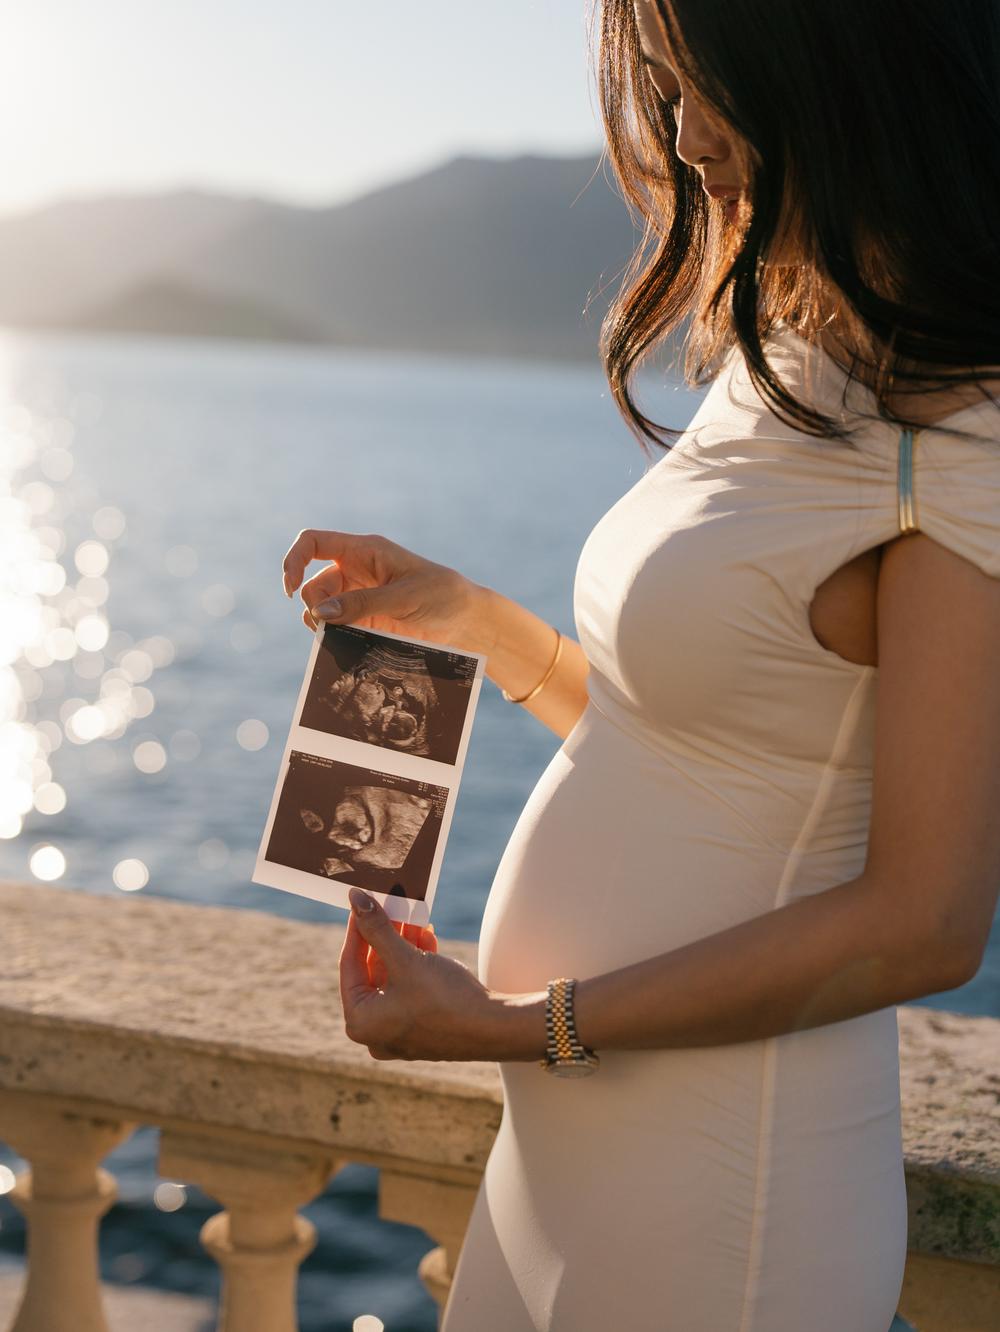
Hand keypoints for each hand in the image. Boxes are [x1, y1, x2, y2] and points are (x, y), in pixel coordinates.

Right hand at [282, 528, 495, 653]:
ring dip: (322, 625)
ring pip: (320, 610)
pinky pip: (337, 629)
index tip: (289, 588)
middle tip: (328, 627)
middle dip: (313, 605)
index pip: (313, 542)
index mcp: (364, 551)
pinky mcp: (365, 622)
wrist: (468, 623)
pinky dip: (334, 639)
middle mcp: (355, 572)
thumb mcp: (405, 598)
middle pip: (313, 584)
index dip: (294, 560)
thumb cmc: (443, 597)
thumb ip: (363, 604)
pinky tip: (346, 649)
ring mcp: (358, 598)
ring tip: (342, 639)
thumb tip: (320, 613)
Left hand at [339, 887, 531, 1061]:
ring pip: (394, 978)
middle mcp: (376, 1032)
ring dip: (403, 946)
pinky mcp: (423, 1027)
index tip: (361, 903)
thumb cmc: (444, 999)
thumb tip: (355, 899)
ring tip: (413, 916)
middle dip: (385, 936)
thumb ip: (377, 928)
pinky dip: (417, 964)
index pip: (349, 966)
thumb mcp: (406, 959)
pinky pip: (411, 989)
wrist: (495, 1028)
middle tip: (390, 906)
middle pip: (373, 972)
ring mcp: (400, 1032)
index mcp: (361, 1022)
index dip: (357, 929)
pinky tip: (428, 937)